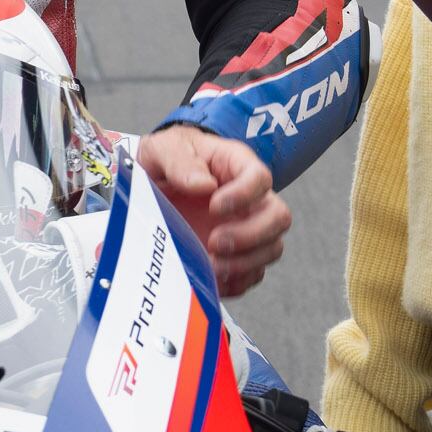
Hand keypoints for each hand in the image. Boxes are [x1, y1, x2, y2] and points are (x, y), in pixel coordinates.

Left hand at [138, 127, 290, 295]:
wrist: (153, 185)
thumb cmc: (164, 160)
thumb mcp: (161, 149)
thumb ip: (179, 161)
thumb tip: (204, 185)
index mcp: (236, 166)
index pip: (260, 178)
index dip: (244, 195)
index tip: (214, 206)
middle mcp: (251, 199)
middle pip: (278, 217)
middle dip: (251, 235)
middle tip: (215, 242)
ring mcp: (247, 228)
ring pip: (271, 249)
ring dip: (245, 263)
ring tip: (211, 265)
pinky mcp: (237, 254)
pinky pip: (252, 274)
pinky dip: (236, 282)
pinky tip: (212, 280)